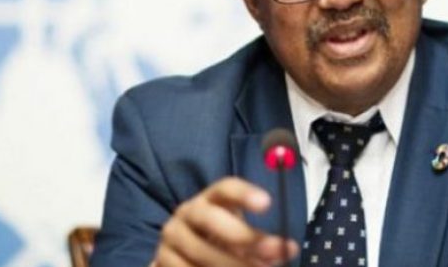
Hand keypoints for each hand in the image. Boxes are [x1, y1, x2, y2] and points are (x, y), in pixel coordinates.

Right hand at [150, 177, 298, 266]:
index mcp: (210, 199)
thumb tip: (286, 249)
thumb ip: (262, 243)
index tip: (267, 203)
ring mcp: (171, 237)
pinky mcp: (161, 260)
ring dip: (233, 266)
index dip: (244, 194)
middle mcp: (187, 212)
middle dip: (242, 236)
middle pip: (211, 218)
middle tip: (272, 250)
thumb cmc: (219, 242)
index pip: (225, 188)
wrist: (180, 258)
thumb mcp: (240, 239)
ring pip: (202, 252)